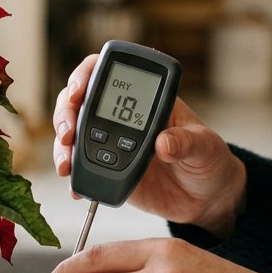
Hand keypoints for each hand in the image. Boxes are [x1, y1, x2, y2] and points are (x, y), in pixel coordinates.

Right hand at [52, 57, 246, 238]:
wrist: (205, 198)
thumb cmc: (209, 160)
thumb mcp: (205, 147)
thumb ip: (186, 142)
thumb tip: (163, 144)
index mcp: (146, 100)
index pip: (108, 74)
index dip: (85, 76)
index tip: (78, 92)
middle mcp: (121, 117)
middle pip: (78, 102)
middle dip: (65, 114)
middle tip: (68, 134)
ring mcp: (109, 143)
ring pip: (72, 135)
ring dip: (62, 147)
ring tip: (67, 165)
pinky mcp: (106, 170)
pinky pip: (82, 169)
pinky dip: (74, 178)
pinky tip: (75, 188)